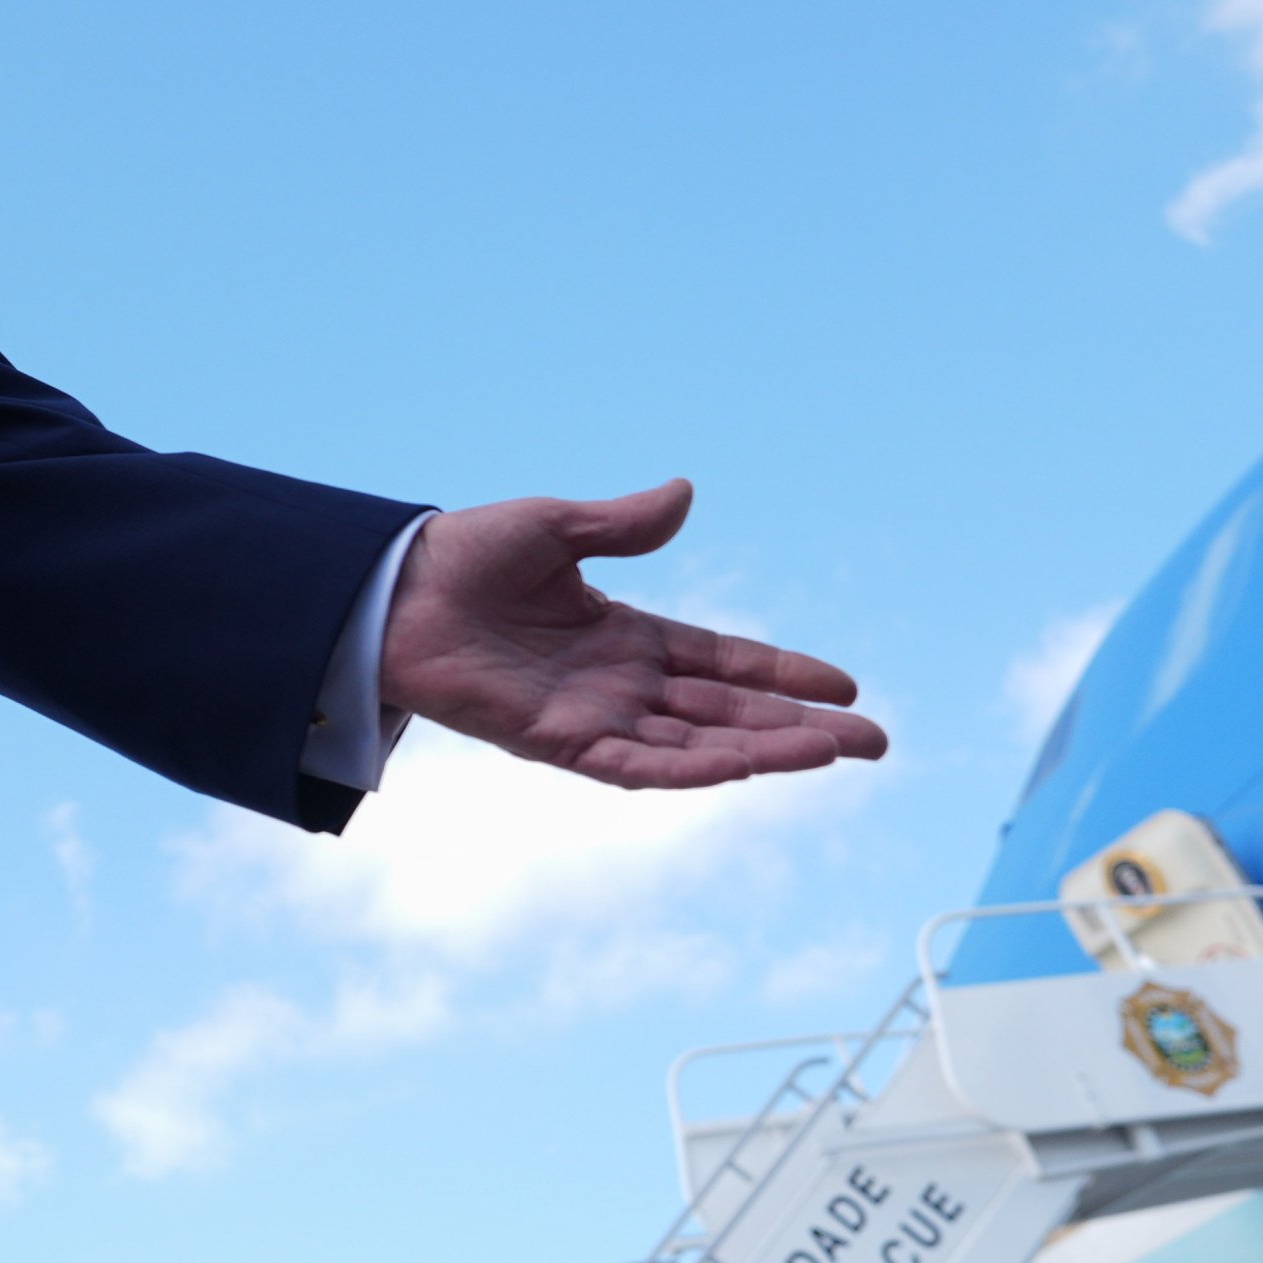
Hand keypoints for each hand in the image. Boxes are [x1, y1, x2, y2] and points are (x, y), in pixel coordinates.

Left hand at [378, 482, 884, 791]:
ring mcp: (589, 716)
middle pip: (725, 713)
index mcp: (623, 634)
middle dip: (799, 729)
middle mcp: (616, 683)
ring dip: (762, 752)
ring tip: (832, 754)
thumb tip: (686, 493)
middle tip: (875, 742)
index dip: (781, 674)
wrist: (388, 591)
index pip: (722, 661)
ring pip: (694, 745)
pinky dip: (686, 769)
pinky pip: (631, 763)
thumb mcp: (554, 528)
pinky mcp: (553, 741)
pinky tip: (741, 769)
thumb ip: (622, 524)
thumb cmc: (459, 559)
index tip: (846, 687)